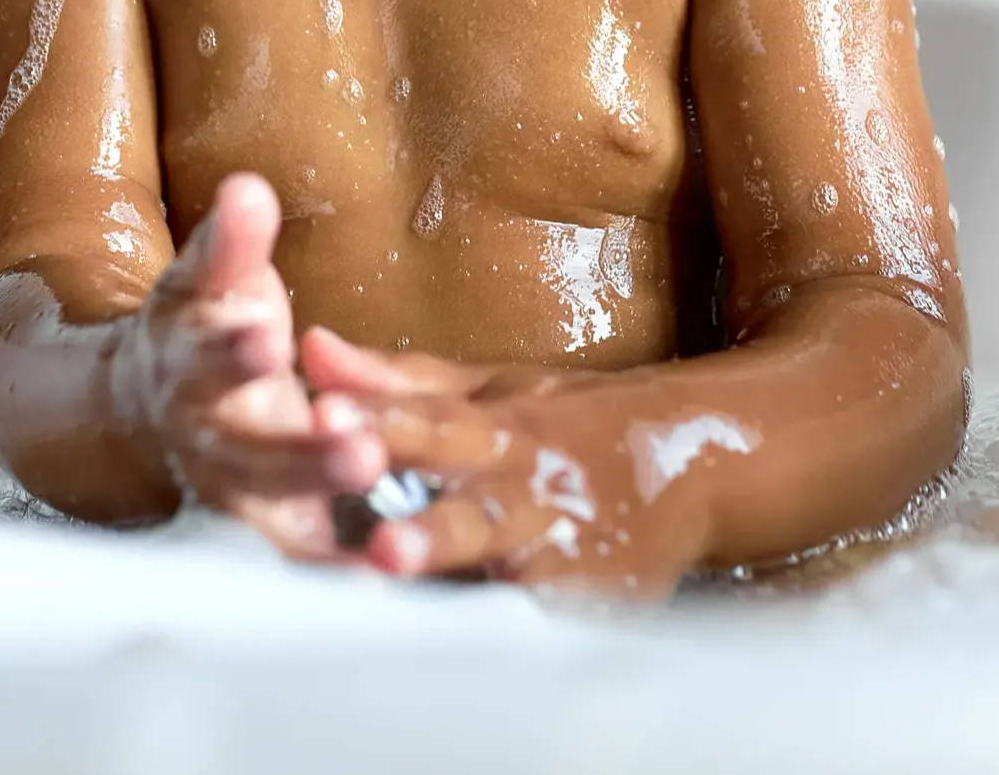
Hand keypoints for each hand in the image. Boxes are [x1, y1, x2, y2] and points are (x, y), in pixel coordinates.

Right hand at [110, 173, 386, 559]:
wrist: (155, 406)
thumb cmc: (205, 328)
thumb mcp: (210, 280)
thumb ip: (232, 241)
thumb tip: (247, 188)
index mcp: (188, 367)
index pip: (206, 357)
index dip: (232, 350)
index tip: (264, 335)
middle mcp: (208, 438)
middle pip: (248, 452)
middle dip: (301, 451)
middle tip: (355, 444)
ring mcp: (237, 491)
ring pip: (277, 507)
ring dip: (326, 500)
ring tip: (380, 479)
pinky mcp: (270, 525)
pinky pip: (305, 555)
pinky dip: (339, 568)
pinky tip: (386, 570)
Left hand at [301, 328, 712, 594]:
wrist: (687, 463)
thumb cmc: (565, 422)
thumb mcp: (493, 387)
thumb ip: (400, 380)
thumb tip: (311, 346)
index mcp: (501, 430)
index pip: (432, 422)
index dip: (379, 421)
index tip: (323, 413)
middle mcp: (525, 492)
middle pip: (469, 511)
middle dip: (427, 530)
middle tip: (378, 543)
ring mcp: (557, 553)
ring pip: (503, 574)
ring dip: (457, 578)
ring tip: (403, 580)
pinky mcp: (584, 603)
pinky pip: (538, 625)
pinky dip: (507, 633)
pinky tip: (458, 652)